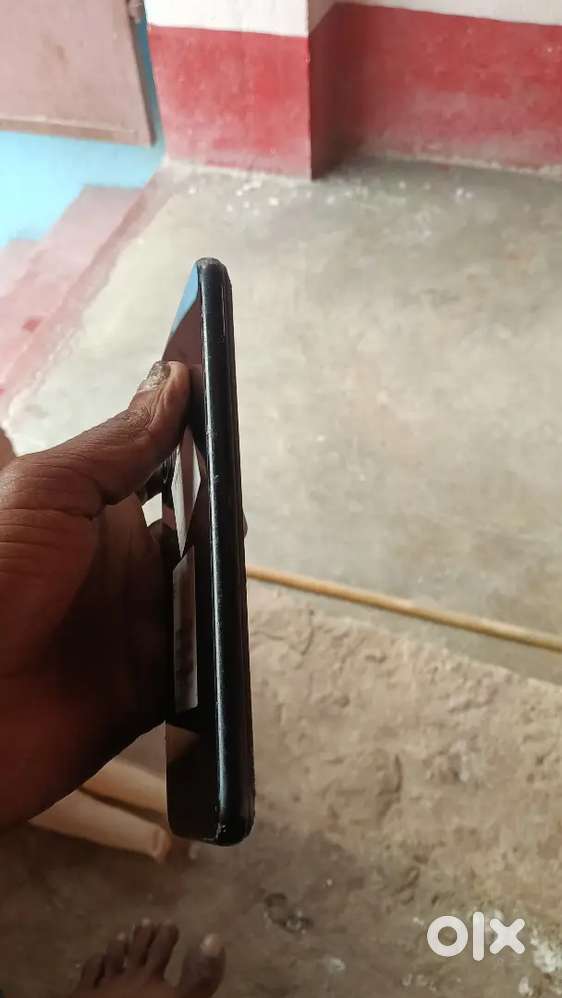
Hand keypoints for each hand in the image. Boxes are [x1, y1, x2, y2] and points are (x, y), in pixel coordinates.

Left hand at [0, 361, 188, 826]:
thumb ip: (117, 445)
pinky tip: (229, 620)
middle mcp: (112, 562)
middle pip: (188, 527)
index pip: (144, 466)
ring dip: (222, 575)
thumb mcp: (43, 489)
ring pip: (202, 588)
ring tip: (233, 558)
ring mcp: (132, 621)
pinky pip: (200, 658)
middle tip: (234, 503)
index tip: (219, 417)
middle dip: (217, 514)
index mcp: (83, 510)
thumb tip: (172, 380)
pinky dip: (220, 643)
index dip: (181, 443)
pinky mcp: (149, 681)